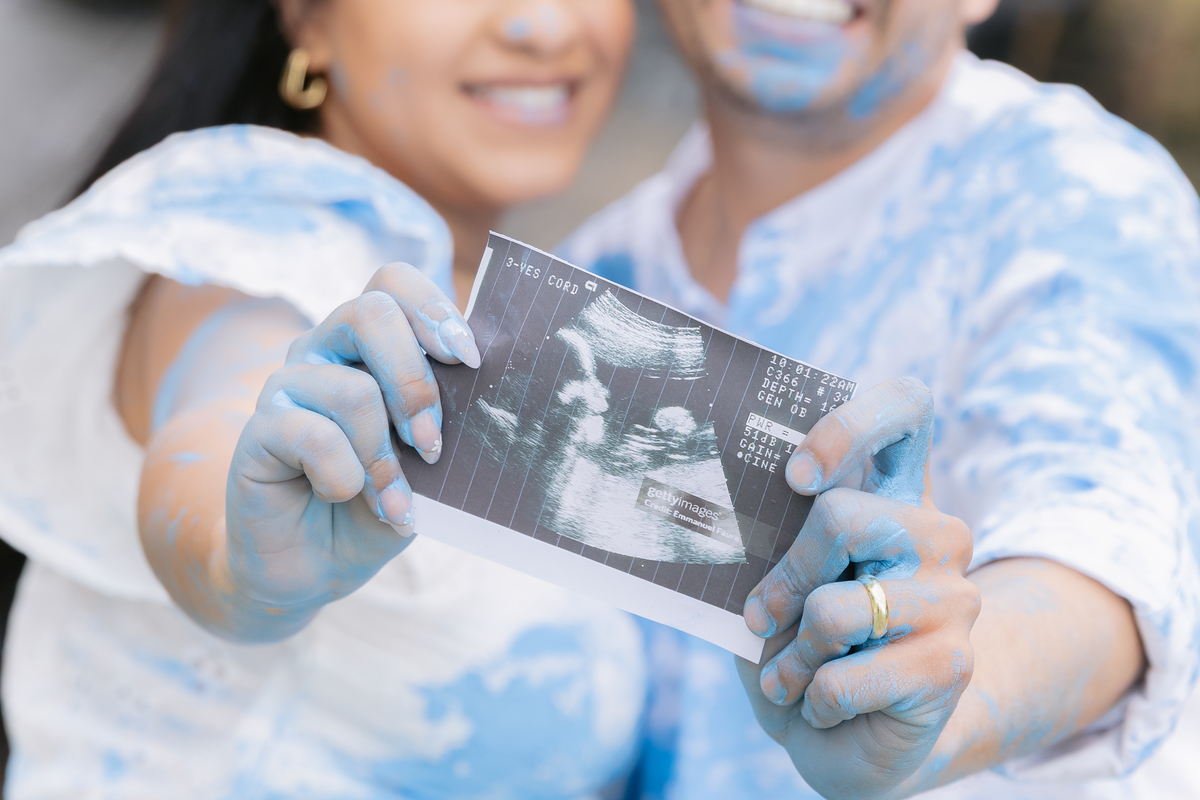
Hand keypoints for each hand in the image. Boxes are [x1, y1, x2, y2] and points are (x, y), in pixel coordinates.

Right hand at [224, 263, 479, 619]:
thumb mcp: (426, 459)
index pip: (393, 282)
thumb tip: (484, 384)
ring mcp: (287, 385)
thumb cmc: (380, 502)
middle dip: (415, 382)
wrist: (316, 565)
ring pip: (352, 389)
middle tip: (431, 443)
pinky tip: (348, 499)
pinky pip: (315, 436)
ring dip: (385, 456)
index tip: (470, 361)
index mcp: (370, 344)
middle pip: (370, 313)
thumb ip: (445, 416)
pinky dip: (346, 478)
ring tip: (394, 499)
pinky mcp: (258, 429)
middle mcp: (324, 350)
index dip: (433, 310)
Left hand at [736, 378, 979, 799]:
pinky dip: (811, 700)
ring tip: (791, 674)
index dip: (849, 425)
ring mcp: (953, 597)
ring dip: (791, 656)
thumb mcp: (778, 586)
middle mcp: (936, 534)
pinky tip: (823, 705)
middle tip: (761, 617)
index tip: (794, 475)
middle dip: (783, 577)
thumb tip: (716, 521)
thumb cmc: (802, 648)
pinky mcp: (952, 664)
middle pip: (842, 515)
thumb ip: (769, 546)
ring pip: (833, 607)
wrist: (849, 741)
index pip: (904, 408)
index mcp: (893, 494)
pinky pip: (844, 677)